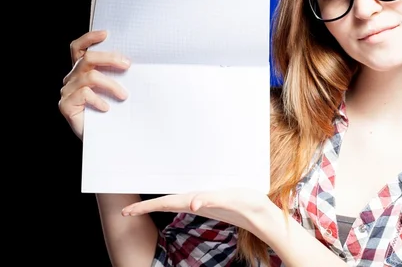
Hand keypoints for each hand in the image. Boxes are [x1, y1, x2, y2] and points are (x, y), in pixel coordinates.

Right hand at [58, 30, 130, 140]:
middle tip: (127, 65)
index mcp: (81, 71)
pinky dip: (99, 99)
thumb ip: (118, 75)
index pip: (79, 48)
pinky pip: (84, 94)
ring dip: (111, 84)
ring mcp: (67, 91)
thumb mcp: (116, 89)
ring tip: (124, 96)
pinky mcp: (65, 105)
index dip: (89, 38)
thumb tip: (134, 62)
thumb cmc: (112, 113)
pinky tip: (107, 108)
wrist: (103, 140)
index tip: (106, 34)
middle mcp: (71, 78)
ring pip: (90, 77)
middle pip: (87, 59)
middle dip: (109, 58)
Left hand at [121, 188, 277, 234]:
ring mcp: (204, 203)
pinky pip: (192, 199)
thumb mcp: (228, 200)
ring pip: (176, 201)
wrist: (261, 215)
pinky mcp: (213, 201)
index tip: (127, 212)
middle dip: (146, 207)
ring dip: (160, 203)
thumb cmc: (246, 205)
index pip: (165, 202)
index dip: (145, 207)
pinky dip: (179, 200)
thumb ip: (210, 200)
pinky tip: (178, 200)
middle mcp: (197, 202)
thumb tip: (193, 203)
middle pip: (166, 203)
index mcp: (196, 201)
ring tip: (145, 205)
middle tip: (127, 210)